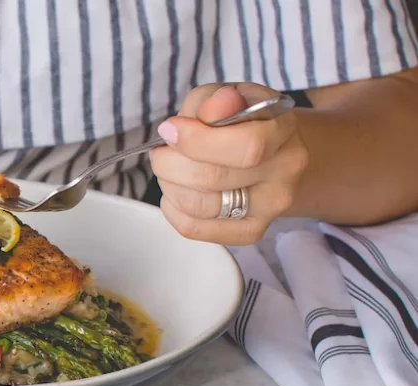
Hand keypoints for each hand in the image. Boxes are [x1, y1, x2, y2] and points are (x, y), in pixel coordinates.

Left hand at [149, 83, 308, 245]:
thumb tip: (212, 110)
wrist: (268, 151)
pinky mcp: (250, 230)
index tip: (170, 129)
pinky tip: (174, 191)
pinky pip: (195, 228)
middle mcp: (284, 171)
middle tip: (161, 152)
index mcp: (283, 129)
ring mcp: (270, 206)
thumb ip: (214, 100)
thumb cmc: (240, 119)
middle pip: (213, 178)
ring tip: (169, 170)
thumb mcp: (226, 95)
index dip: (197, 140)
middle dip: (171, 163)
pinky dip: (172, 208)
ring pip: (200, 206)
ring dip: (170, 185)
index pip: (246, 146)